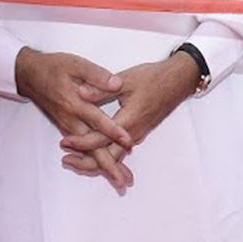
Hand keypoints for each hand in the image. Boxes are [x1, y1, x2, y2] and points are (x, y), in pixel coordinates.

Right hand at [15, 46, 134, 192]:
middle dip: (108, 164)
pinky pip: (83, 148)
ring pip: (88, 152)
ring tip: (121, 180)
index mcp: (75, 103)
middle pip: (92, 147)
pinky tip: (107, 167)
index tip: (128, 140)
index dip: (113, 131)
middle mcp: (71, 120)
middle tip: (124, 181)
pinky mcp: (68, 128)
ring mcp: (68, 126)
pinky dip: (94, 159)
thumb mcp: (76, 64)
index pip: (98, 120)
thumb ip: (96, 75)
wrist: (29, 74)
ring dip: (104, 166)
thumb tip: (115, 83)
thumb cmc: (54, 67)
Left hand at [59, 54, 197, 151]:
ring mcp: (137, 134)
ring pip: (115, 156)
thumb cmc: (154, 78)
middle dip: (86, 162)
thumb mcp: (125, 80)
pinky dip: (107, 155)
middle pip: (108, 157)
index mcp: (128, 120)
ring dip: (96, 161)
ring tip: (76, 161)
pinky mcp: (139, 131)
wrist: (178, 80)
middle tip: (66, 161)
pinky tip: (96, 152)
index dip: (80, 142)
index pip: (99, 139)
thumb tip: (79, 93)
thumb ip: (101, 89)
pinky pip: (120, 150)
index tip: (64, 143)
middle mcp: (133, 133)